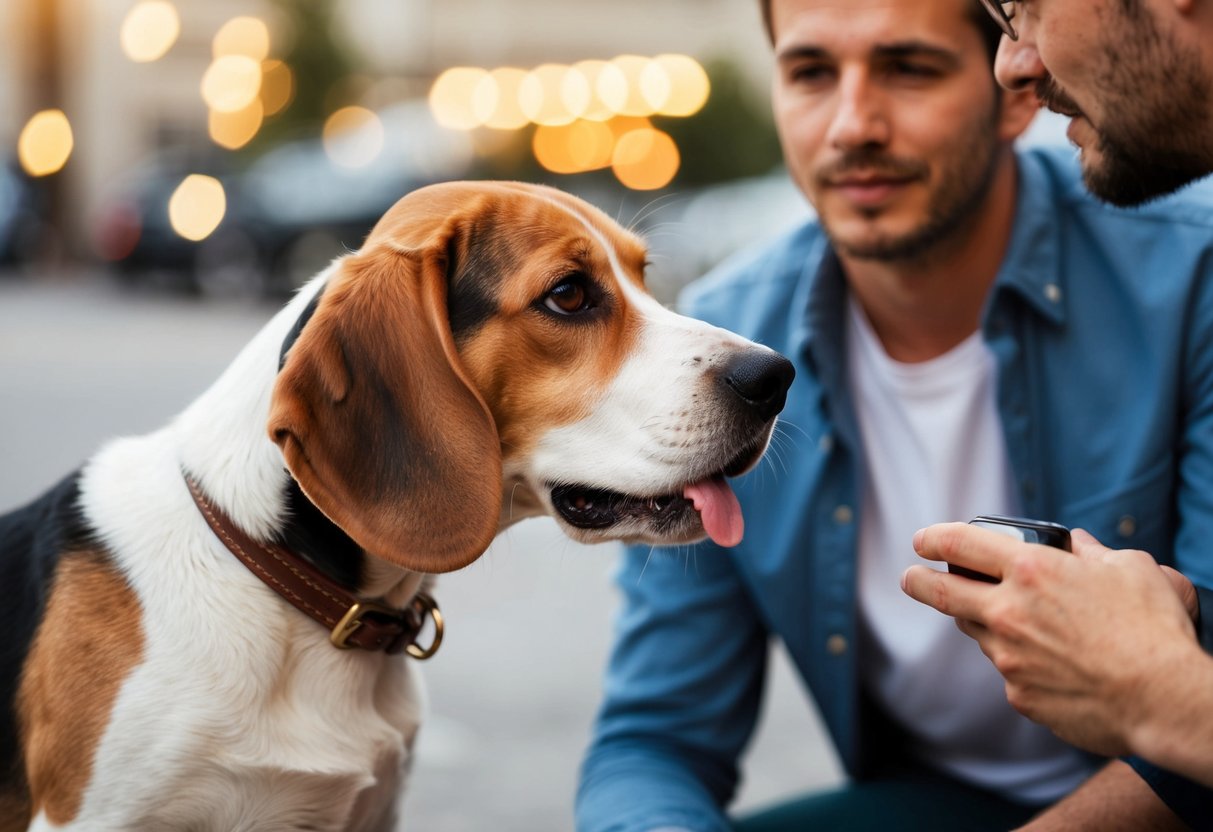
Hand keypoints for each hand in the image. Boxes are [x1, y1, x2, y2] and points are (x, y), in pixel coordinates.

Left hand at [901, 523, 1199, 757]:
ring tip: (1014, 622)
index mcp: (1030, 570)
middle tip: (911, 577)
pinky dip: (1023, 663)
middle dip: (918, 581)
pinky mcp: (1018, 694)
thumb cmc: (1152, 629)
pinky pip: (1009, 671)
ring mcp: (1008, 656)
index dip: (933, 539)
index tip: (923, 541)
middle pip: (941, 592)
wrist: (1163, 698)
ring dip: (985, 623)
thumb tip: (1076, 544)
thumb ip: (1091, 552)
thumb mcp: (1128, 568)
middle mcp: (1008, 612)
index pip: (959, 544)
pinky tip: (1055, 666)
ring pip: (977, 632)